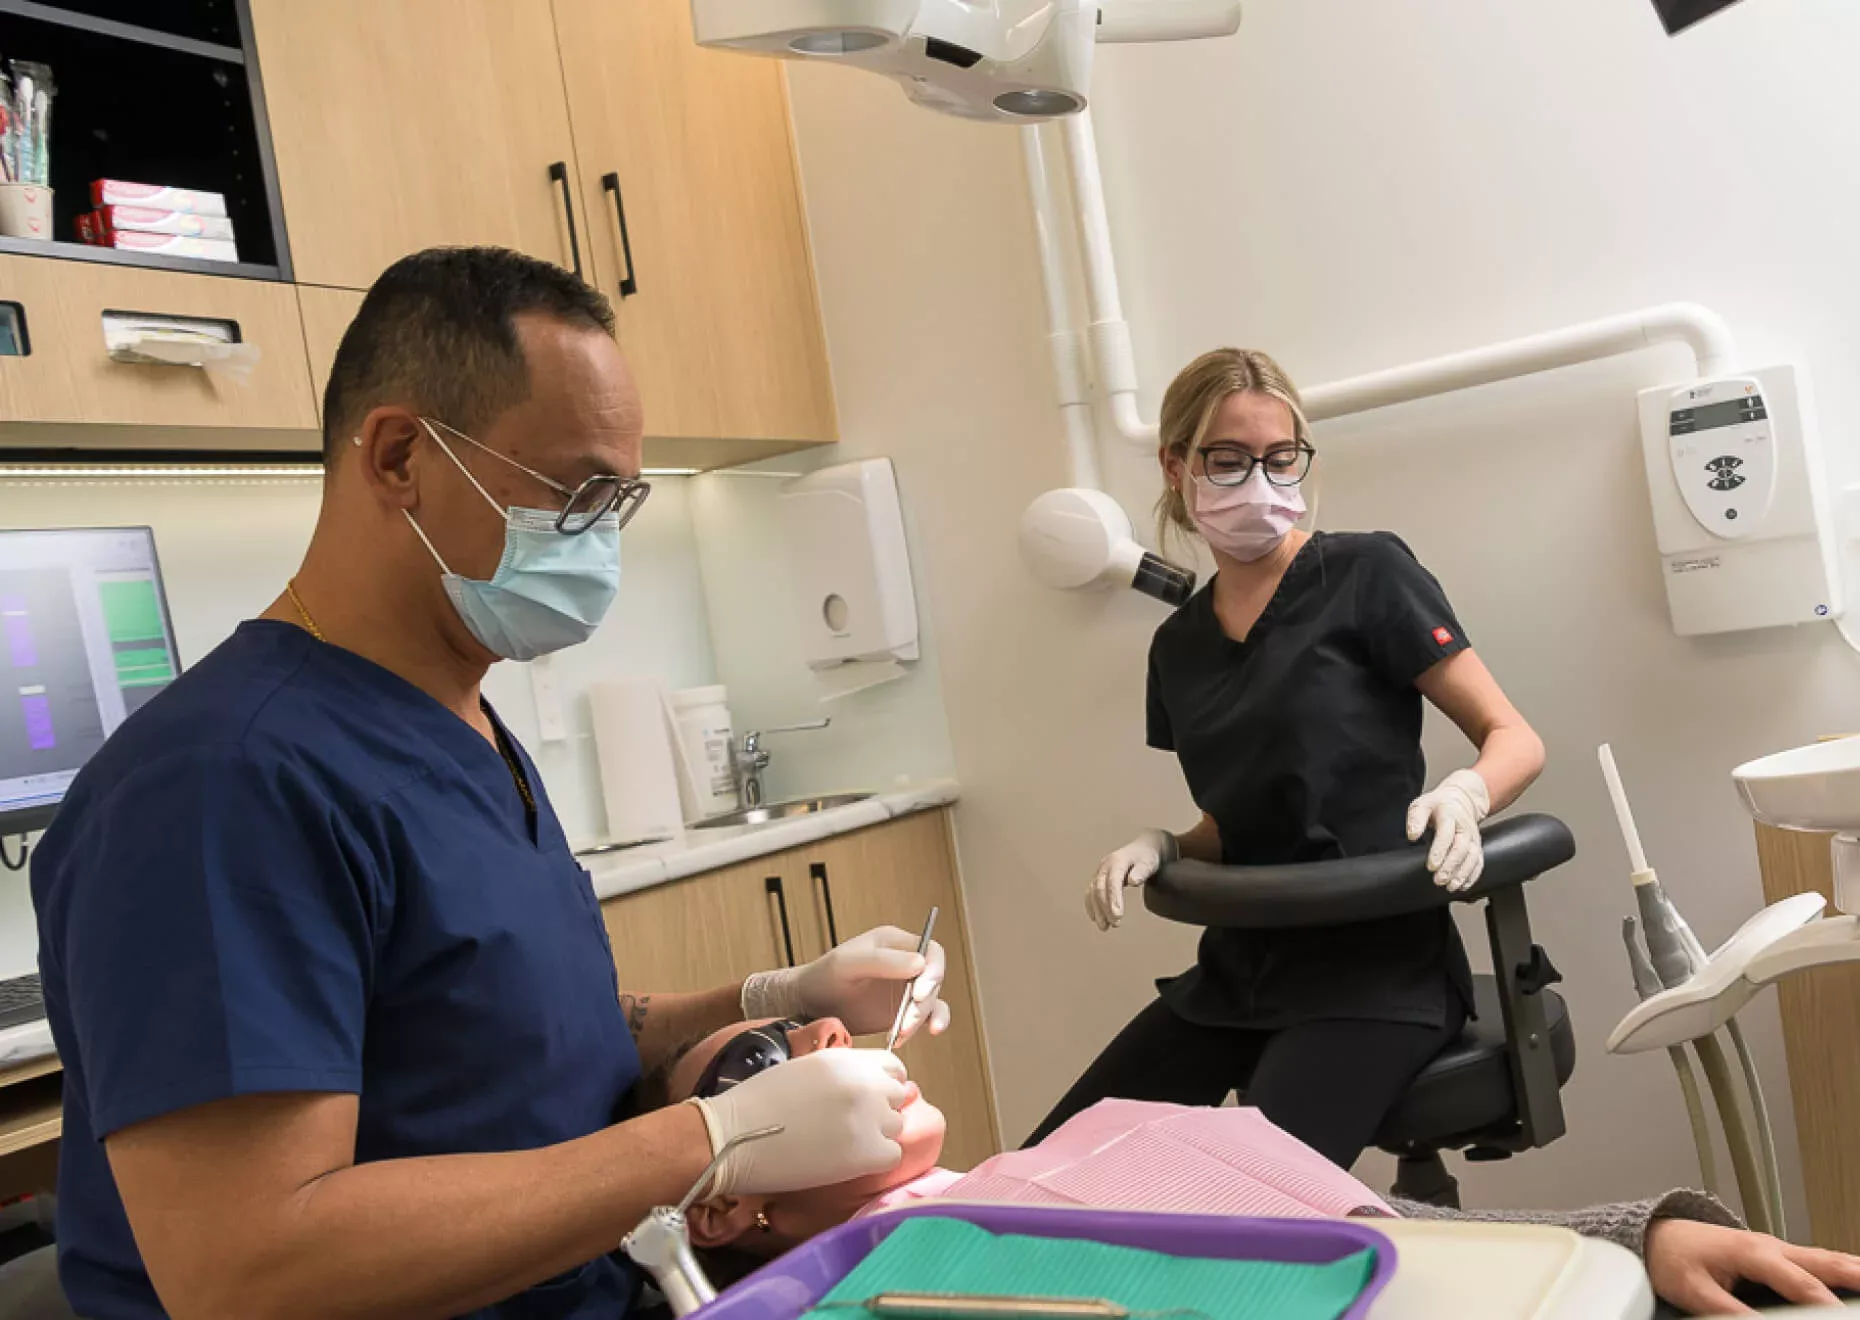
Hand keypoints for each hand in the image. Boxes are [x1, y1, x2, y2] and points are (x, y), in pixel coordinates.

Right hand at [692, 1048, 909, 1195]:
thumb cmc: (757, 1104)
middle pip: (897, 1096)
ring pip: (896, 1126)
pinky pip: (891, 1155)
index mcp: (846, 1058)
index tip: (867, 1100)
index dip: (882, 1085)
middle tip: (850, 1127)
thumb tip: (864, 1089)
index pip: (892, 1067)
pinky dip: (874, 1161)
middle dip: (879, 1111)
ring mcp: (868, 1116)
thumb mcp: (804, 1070)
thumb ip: (840, 1074)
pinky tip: (846, 1162)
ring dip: (876, 1136)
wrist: (733, 1136)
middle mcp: (864, 1082)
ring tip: (842, 1146)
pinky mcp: (866, 1152)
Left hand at [742, 926, 950, 1040]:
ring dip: (922, 1018)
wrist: (809, 1006)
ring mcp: (905, 989)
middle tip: (907, 1018)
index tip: (921, 992)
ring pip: (931, 1002)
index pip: (931, 951)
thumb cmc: (823, 977)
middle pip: (934, 980)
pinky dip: (922, 1028)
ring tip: (901, 1031)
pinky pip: (925, 1018)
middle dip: (923, 1001)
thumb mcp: (847, 964)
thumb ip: (882, 961)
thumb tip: (920, 963)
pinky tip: (907, 1037)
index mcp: (895, 943)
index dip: (934, 970)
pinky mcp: (903, 1012)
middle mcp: (906, 964)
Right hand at [1086, 830, 1175, 931]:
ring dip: (1097, 910)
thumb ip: (1142, 871)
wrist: (1145, 847)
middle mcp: (1106, 866)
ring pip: (1093, 892)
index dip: (1114, 899)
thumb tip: (1133, 880)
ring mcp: (1101, 871)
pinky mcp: (1100, 877)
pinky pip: (1091, 892)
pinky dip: (1091, 905)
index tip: (1118, 916)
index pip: (1113, 882)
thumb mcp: (1149, 862)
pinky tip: (1095, 918)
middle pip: (1100, 888)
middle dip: (1105, 908)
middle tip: (1114, 924)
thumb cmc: (1149, 856)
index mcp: (1118, 861)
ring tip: (1105, 927)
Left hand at [1405, 768, 1490, 891]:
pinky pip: (1478, 862)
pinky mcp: (1477, 847)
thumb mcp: (1422, 804)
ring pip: (1473, 857)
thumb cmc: (1438, 805)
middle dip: (1451, 867)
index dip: (1439, 851)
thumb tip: (1412, 835)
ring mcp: (1473, 838)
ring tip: (1451, 887)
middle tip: (1439, 880)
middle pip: (1461, 849)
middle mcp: (1465, 828)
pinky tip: (1463, 886)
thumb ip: (1416, 819)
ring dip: (1463, 874)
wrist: (1461, 800)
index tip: (1431, 866)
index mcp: (1450, 816)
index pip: (1446, 835)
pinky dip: (1473, 876)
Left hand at [1646, 1217, 1859, 1314]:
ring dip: (1852, 1271)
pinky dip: (1838, 1270)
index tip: (1840, 1317)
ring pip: (1825, 1259)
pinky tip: (1851, 1279)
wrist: (1656, 1236)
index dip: (1824, 1302)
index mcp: (1752, 1252)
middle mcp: (1769, 1246)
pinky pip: (1814, 1262)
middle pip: (1824, 1263)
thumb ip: (1732, 1312)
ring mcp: (1775, 1249)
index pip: (1800, 1282)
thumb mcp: (1695, 1291)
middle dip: (1854, 1276)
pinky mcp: (1775, 1256)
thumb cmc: (1673, 1258)